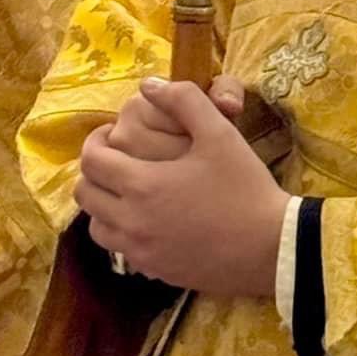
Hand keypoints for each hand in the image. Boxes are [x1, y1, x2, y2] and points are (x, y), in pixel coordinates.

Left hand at [78, 76, 286, 297]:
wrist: (270, 247)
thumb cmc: (244, 187)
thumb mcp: (220, 132)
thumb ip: (184, 99)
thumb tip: (148, 85)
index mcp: (142, 185)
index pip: (90, 161)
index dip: (94, 140)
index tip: (111, 133)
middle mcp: (132, 222)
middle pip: (85, 194)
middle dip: (94, 171)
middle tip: (117, 158)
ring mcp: (141, 251)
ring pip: (97, 227)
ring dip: (103, 204)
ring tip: (128, 190)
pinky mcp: (155, 271)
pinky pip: (120, 250)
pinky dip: (122, 232)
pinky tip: (149, 219)